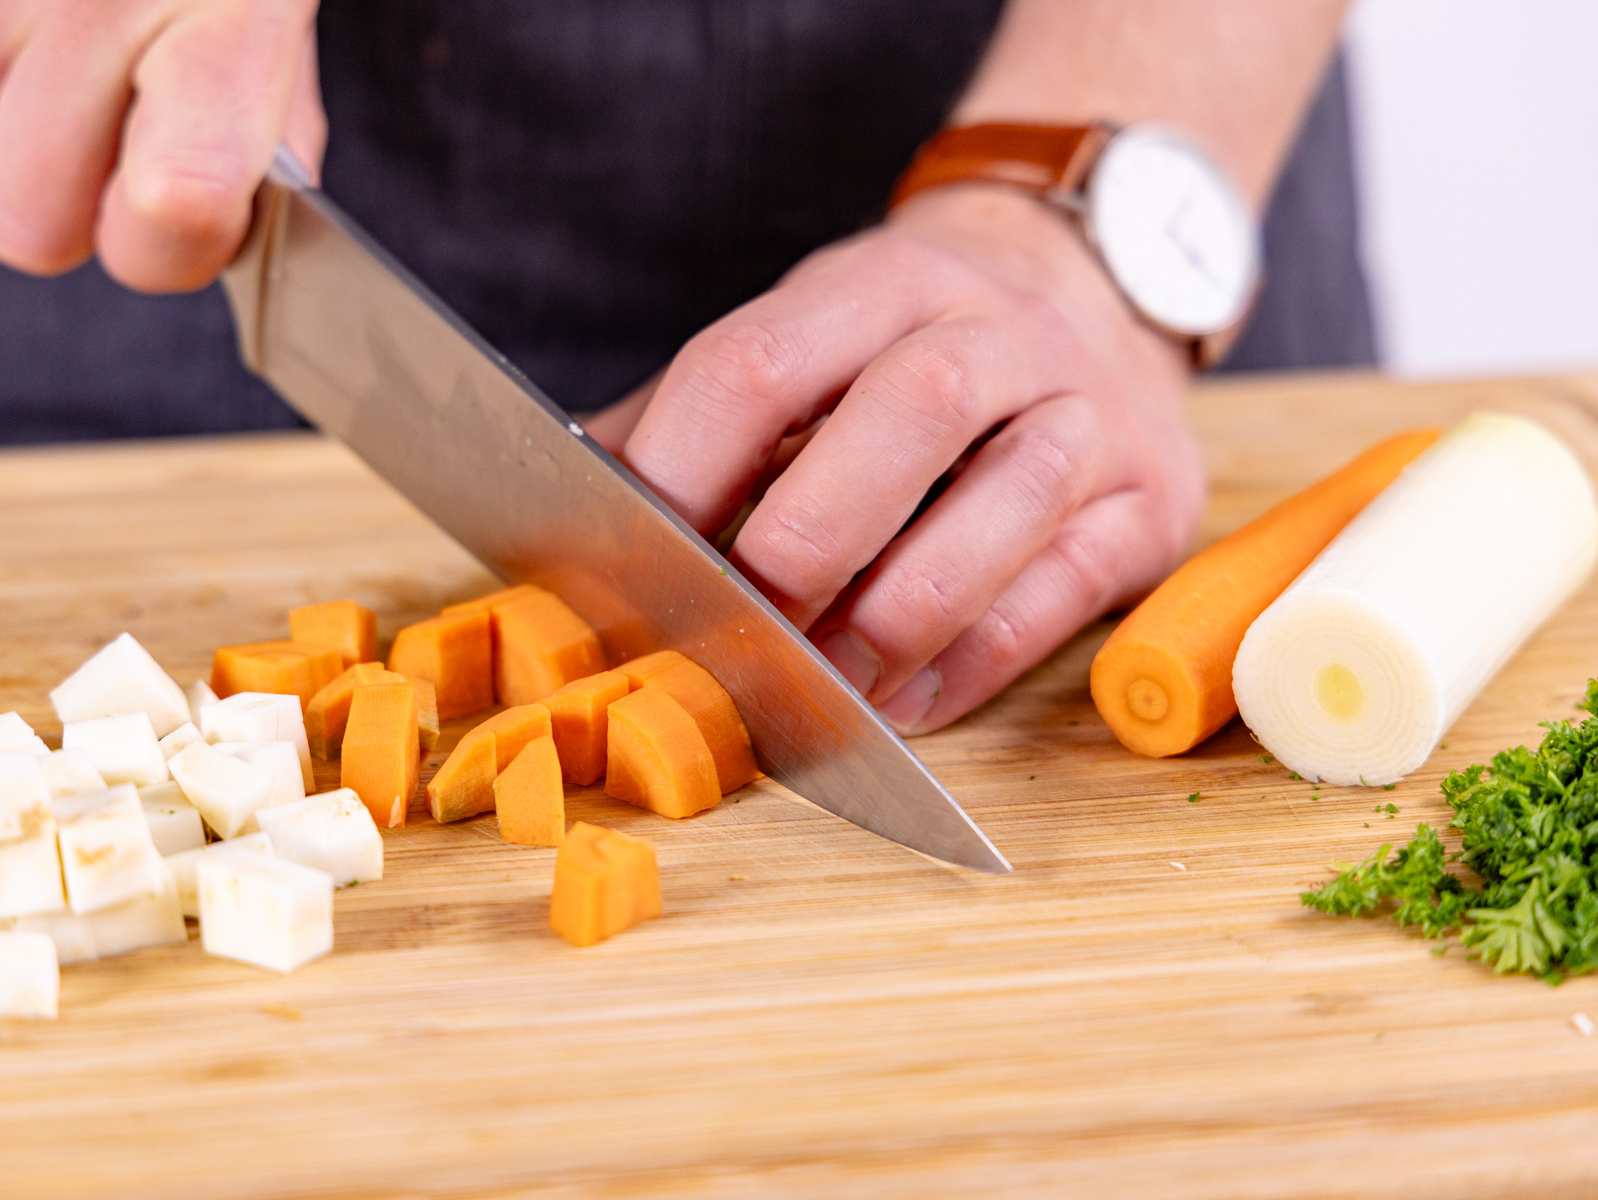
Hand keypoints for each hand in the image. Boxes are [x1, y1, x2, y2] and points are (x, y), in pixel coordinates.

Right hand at [0, 0, 324, 291]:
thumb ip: (270, 125)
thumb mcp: (275, 3)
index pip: (171, 216)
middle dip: (65, 204)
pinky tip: (5, 4)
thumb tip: (222, 234)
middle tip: (106, 130)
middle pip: (26, 227)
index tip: (168, 212)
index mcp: (218, 26)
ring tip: (62, 30)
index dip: (164, 247)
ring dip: (7, 121)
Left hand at [594, 187, 1204, 733]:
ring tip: (819, 692)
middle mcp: (995, 329)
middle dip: (804, 545)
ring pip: (1003, 504)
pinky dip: (972, 662)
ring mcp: (1087, 411)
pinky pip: (1063, 591)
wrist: (1092, 286)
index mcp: (877, 283)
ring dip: (895, 618)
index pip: (760, 361)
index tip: (626, 564)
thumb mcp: (801, 340)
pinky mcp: (1150, 500)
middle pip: (906, 415)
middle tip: (735, 635)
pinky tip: (901, 704)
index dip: (682, 468)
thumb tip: (557, 511)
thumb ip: (689, 420)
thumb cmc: (904, 346)